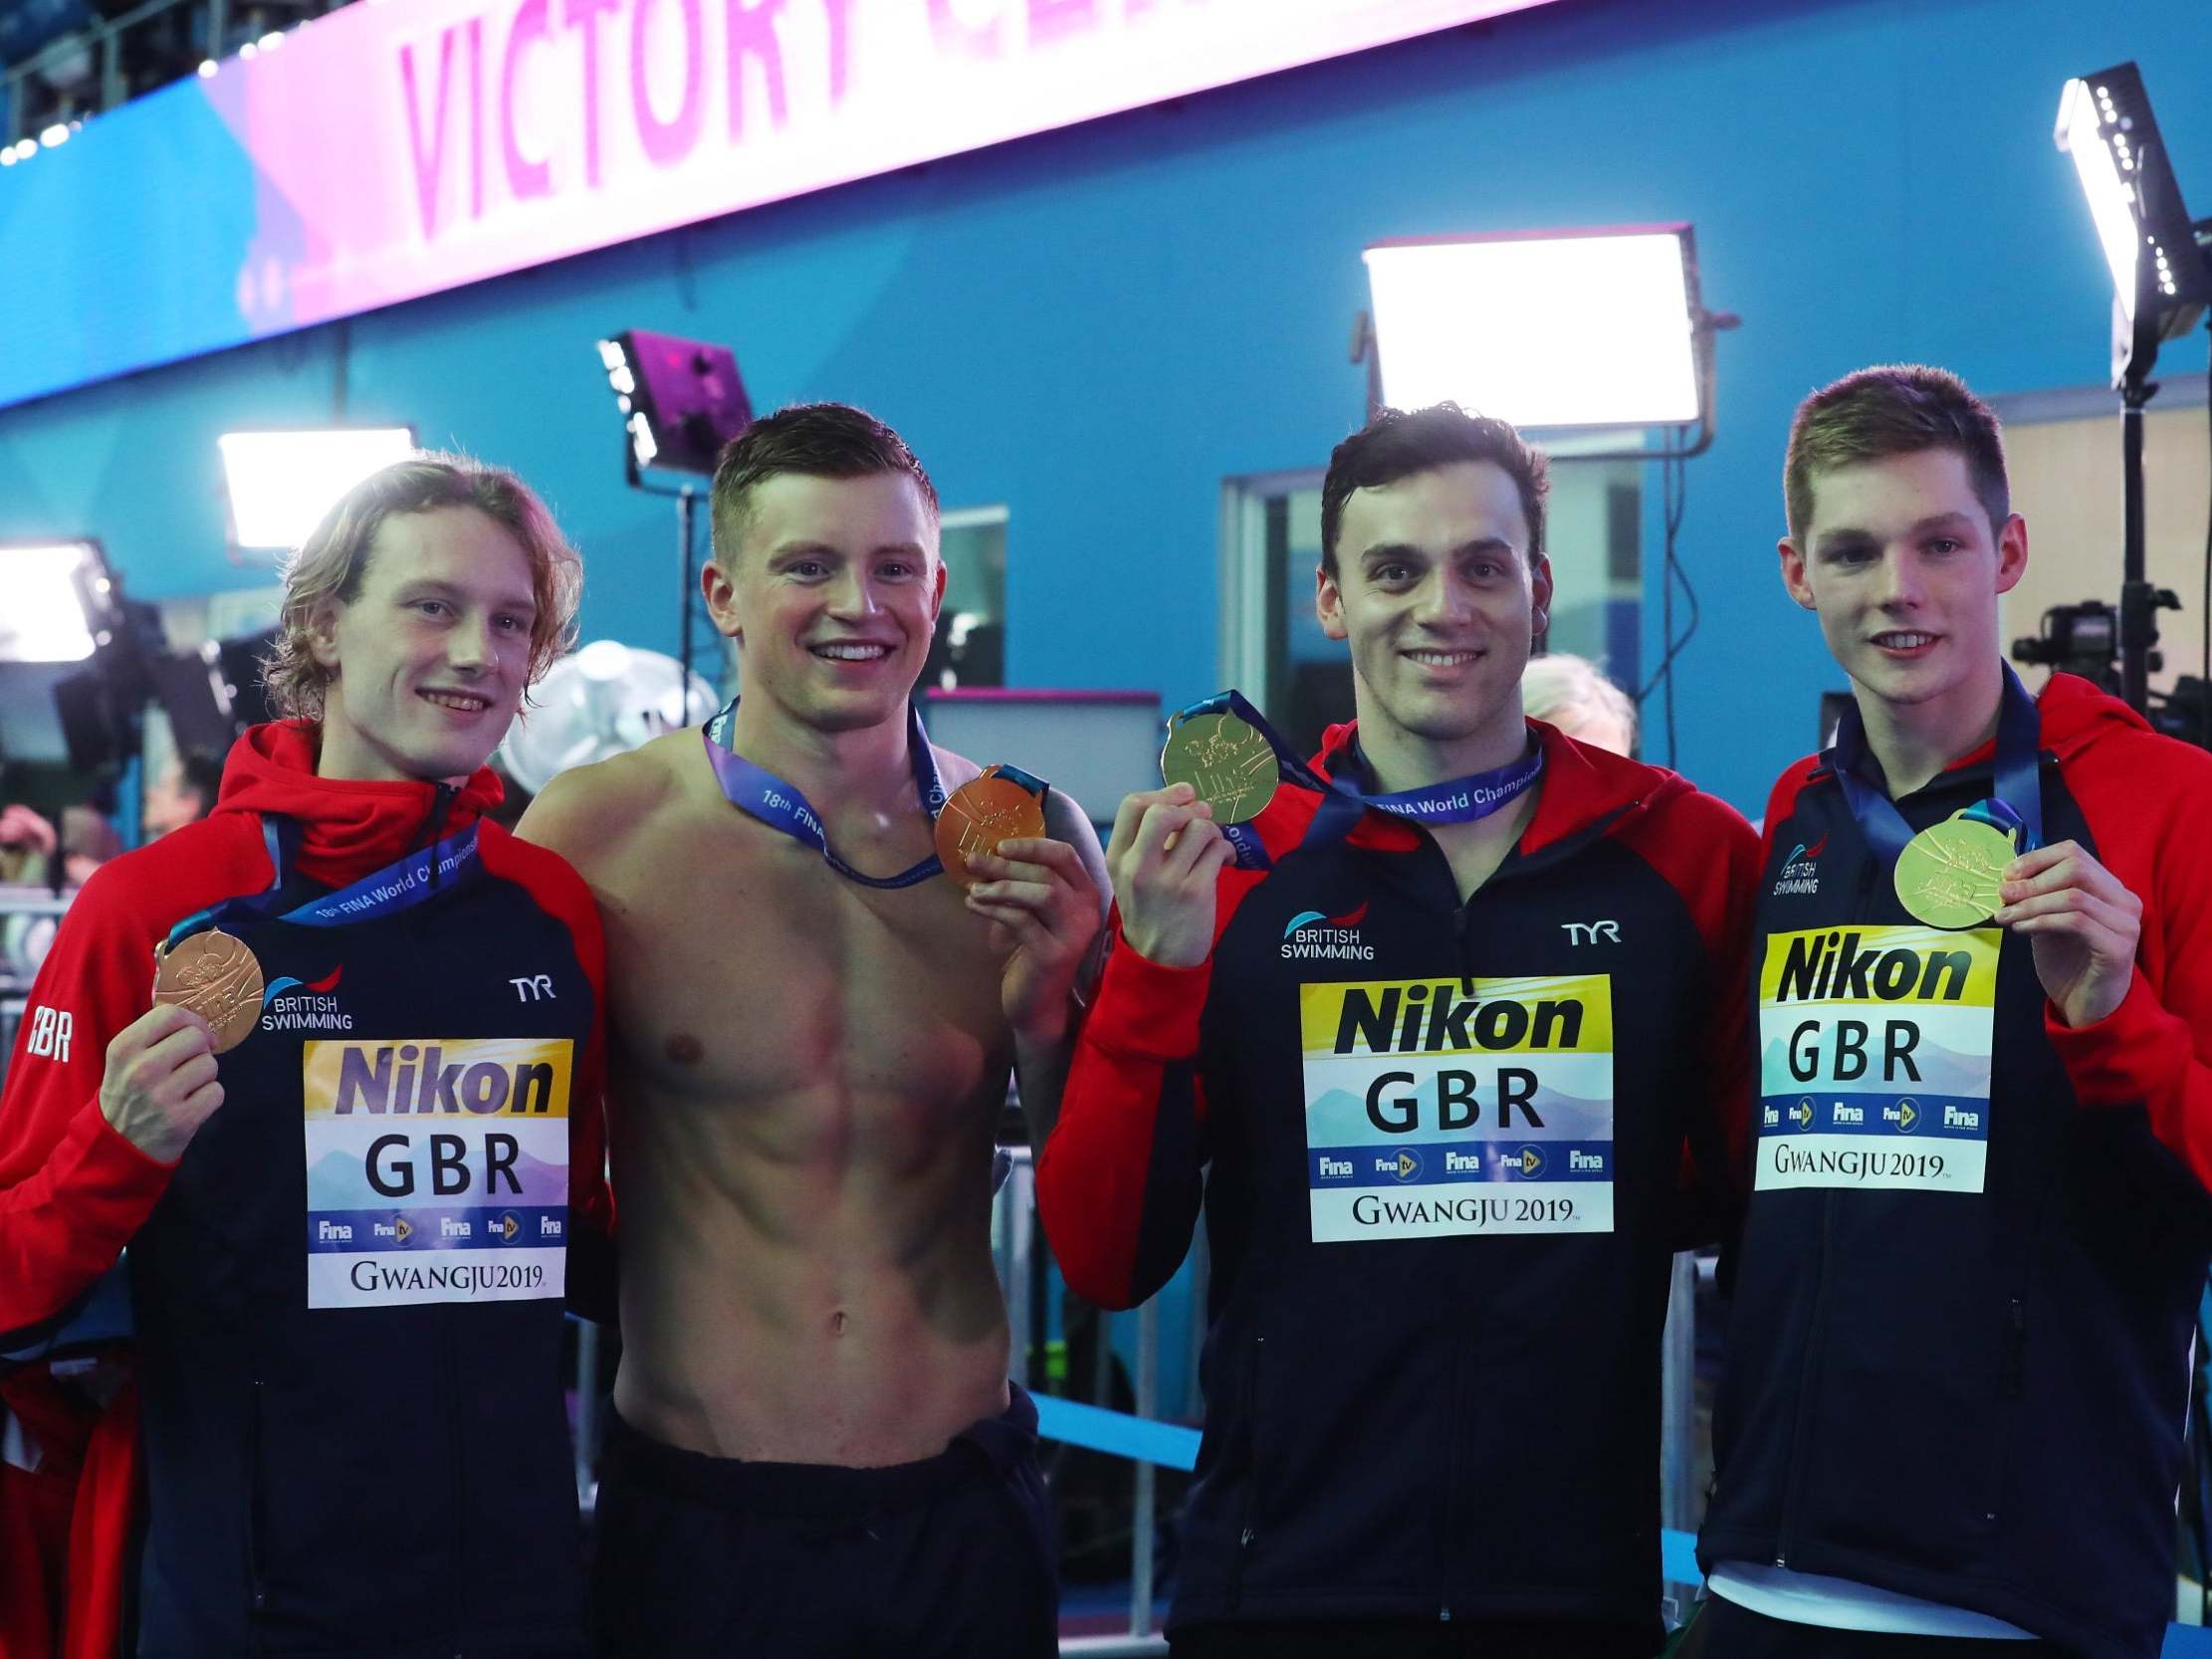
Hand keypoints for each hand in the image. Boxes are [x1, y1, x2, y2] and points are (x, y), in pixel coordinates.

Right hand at [99, 1003, 223, 1162]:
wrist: (117, 1146)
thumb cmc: (128, 1094)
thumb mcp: (125, 1059)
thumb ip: (156, 1035)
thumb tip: (201, 1025)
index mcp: (124, 1048)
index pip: (171, 1014)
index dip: (192, 1021)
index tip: (196, 1034)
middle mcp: (141, 1069)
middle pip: (196, 1037)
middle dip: (199, 1050)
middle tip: (186, 1066)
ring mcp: (162, 1096)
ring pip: (210, 1064)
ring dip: (204, 1075)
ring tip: (184, 1088)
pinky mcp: (182, 1120)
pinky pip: (217, 1092)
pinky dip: (209, 1097)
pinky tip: (190, 1104)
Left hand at [967, 836, 1104, 1046]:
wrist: (1038, 1003)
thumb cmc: (1032, 950)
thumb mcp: (1034, 911)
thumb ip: (1025, 883)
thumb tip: (988, 851)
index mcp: (1085, 893)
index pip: (1065, 855)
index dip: (1032, 845)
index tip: (1000, 846)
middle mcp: (1087, 911)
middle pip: (1048, 872)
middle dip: (1005, 865)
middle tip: (972, 861)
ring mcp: (1073, 934)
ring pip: (1042, 893)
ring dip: (1002, 886)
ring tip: (974, 888)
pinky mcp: (1054, 954)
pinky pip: (1022, 920)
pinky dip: (994, 909)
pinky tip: (973, 905)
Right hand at [1104, 784, 1231, 969]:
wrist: (1159, 959)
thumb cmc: (1149, 910)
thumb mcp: (1130, 875)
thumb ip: (1146, 841)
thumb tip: (1183, 802)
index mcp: (1117, 857)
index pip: (1132, 805)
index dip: (1163, 793)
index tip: (1183, 796)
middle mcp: (1137, 866)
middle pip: (1163, 812)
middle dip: (1190, 808)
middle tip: (1201, 817)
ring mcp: (1167, 880)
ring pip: (1198, 828)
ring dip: (1213, 831)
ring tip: (1212, 845)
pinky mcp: (1195, 892)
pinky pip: (1218, 850)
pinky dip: (1226, 850)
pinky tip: (1223, 861)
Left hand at [1995, 839, 2141, 1028]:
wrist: (2087, 1007)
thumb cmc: (2068, 963)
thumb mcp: (2047, 922)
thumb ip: (2036, 899)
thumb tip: (2007, 880)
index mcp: (2109, 889)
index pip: (2074, 853)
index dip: (2037, 859)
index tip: (2007, 874)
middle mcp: (2124, 901)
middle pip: (2076, 868)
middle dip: (2031, 880)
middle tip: (2002, 895)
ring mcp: (2125, 924)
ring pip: (2073, 896)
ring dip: (2031, 904)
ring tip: (2005, 916)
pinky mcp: (2118, 948)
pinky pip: (2076, 921)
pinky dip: (2042, 921)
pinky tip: (2022, 929)